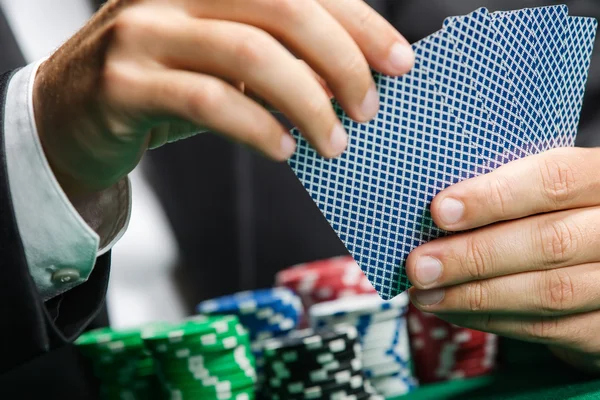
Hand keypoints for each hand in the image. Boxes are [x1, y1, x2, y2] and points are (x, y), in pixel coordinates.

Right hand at [33, 0, 413, 197]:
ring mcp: (144, 31)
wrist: (76, 113)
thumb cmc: (168, 84)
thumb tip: (351, 80)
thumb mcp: (226, 59)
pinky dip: (258, 127)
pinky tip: (283, 149)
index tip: (400, 62)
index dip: (360, 21)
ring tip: (334, 141)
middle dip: (342, 61)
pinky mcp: (125, 82)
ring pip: (250, 53)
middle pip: (284, 7)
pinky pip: (209, 101)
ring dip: (307, 103)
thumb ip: (280, 58)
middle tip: (368, 110)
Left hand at [406, 147, 599, 373]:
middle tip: (420, 265)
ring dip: (475, 295)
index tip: (441, 210)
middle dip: (473, 255)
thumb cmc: (560, 217)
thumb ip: (506, 192)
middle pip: (549, 241)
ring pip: (549, 291)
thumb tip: (435, 210)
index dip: (495, 196)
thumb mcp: (545, 192)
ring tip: (426, 292)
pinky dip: (491, 321)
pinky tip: (453, 310)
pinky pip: (547, 328)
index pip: (555, 179)